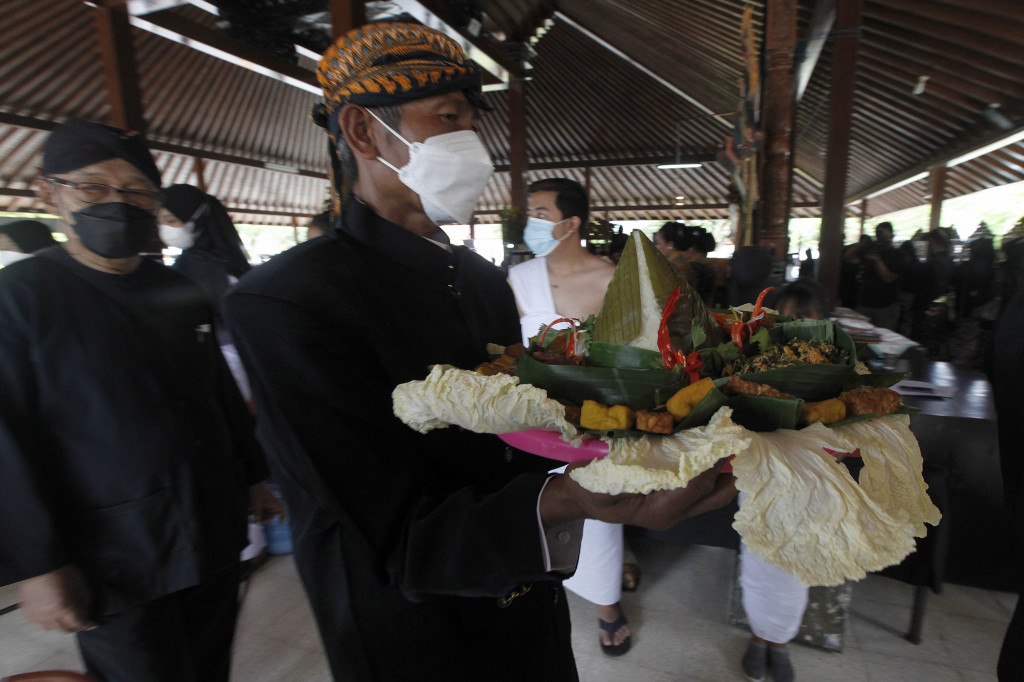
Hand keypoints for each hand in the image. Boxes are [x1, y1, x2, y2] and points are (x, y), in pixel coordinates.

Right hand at [18, 564, 95, 632]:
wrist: (42, 565)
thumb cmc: (63, 572)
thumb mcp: (80, 585)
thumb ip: (84, 601)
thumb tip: (85, 611)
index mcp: (65, 607)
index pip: (78, 623)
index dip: (87, 625)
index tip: (92, 624)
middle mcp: (50, 615)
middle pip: (64, 629)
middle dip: (74, 627)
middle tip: (80, 622)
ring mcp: (37, 614)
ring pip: (51, 628)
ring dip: (60, 626)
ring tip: (65, 620)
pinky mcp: (28, 612)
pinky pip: (39, 623)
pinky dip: (46, 621)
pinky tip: (51, 615)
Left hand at [249, 482, 285, 522]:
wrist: (255, 482)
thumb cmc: (258, 492)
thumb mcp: (257, 503)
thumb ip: (257, 513)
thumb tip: (257, 521)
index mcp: (275, 504)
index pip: (283, 511)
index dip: (283, 517)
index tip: (280, 524)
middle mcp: (273, 504)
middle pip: (271, 516)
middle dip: (263, 519)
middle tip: (255, 521)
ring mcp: (268, 504)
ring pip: (266, 514)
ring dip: (259, 516)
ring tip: (251, 518)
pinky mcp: (264, 503)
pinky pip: (263, 511)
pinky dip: (258, 513)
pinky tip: (253, 516)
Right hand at [540, 459, 736, 531]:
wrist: (579, 500)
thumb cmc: (588, 488)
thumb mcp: (602, 480)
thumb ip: (628, 472)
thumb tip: (657, 454)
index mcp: (657, 510)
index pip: (695, 485)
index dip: (713, 462)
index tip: (727, 438)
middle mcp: (672, 514)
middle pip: (715, 496)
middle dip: (733, 473)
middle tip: (744, 442)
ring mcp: (675, 511)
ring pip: (713, 496)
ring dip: (726, 474)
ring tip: (736, 446)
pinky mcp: (674, 503)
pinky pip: (703, 492)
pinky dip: (714, 474)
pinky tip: (717, 454)